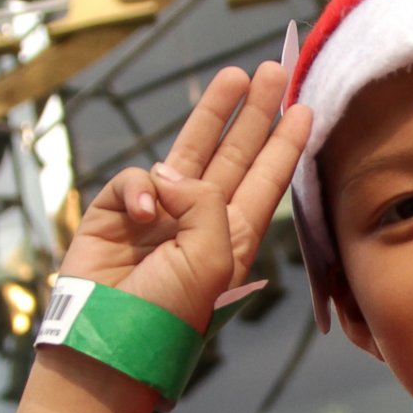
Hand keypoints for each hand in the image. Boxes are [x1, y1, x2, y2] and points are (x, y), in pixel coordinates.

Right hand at [61, 61, 311, 331]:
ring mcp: (158, 216)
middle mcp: (199, 222)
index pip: (266, 181)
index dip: (285, 145)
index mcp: (232, 238)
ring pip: (189, 152)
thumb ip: (206, 203)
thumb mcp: (212, 258)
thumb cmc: (169, 311)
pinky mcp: (116, 213)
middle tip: (272, 74)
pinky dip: (139, 190)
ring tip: (233, 77)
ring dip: (212, 114)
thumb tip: (169, 177)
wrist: (107, 338)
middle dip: (254, 114)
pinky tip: (142, 213)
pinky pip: (135, 181)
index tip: (304, 111)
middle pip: (234, 155)